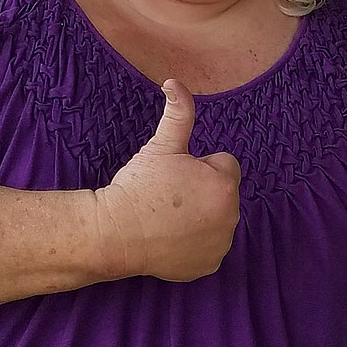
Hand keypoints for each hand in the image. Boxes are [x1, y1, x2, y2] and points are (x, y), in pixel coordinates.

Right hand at [100, 79, 240, 280]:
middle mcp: (231, 217)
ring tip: (168, 217)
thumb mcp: (160, 146)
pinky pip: (209, 246)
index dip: (197, 166)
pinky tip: (171, 238)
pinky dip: (195, 243)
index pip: (223, 164)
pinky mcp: (209, 265)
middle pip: (221, 193)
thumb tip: (175, 82)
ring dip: (200, 215)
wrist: (115, 233)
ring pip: (216, 218)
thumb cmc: (138, 187)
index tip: (174, 177)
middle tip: (169, 197)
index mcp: (224, 185)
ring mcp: (221, 244)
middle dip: (201, 191)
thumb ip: (178, 113)